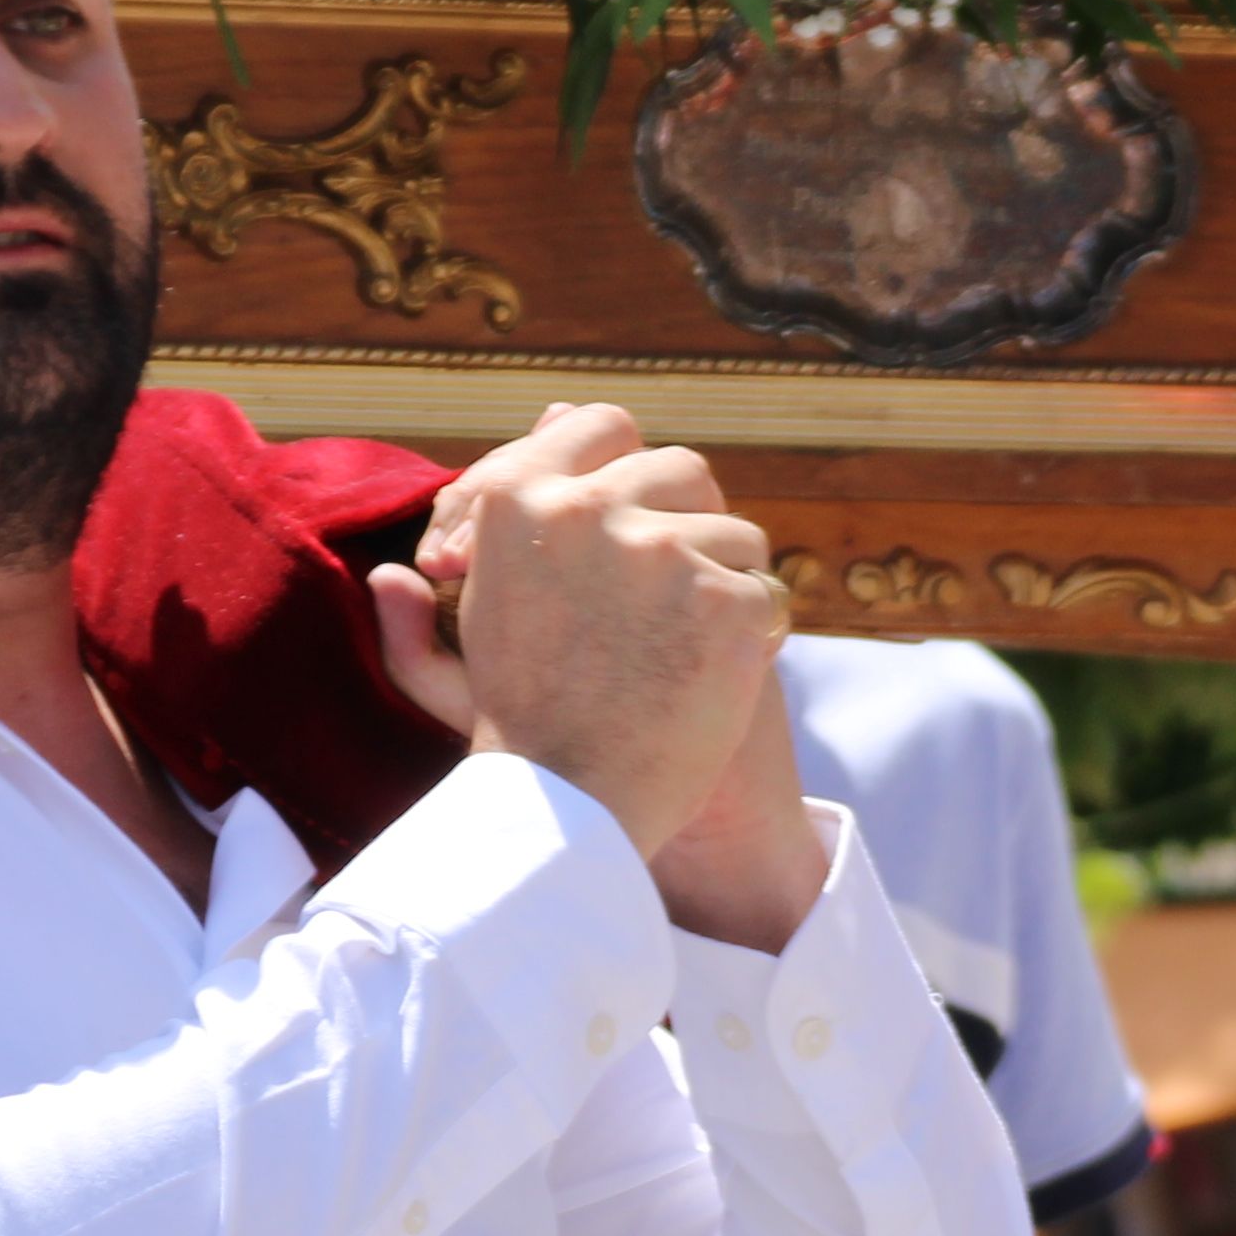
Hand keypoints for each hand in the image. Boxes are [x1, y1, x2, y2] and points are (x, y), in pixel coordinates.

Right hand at [359, 407, 798, 898]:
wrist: (569, 810)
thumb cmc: (517, 725)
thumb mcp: (470, 623)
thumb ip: (479, 537)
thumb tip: (493, 464)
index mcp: (518, 500)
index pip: (597, 425)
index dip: (627, 462)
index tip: (639, 505)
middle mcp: (587, 509)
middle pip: (679, 469)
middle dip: (689, 520)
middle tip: (682, 586)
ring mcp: (661, 551)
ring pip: (734, 530)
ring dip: (727, 580)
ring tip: (693, 646)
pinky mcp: (725, 600)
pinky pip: (766, 590)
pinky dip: (755, 633)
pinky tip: (723, 677)